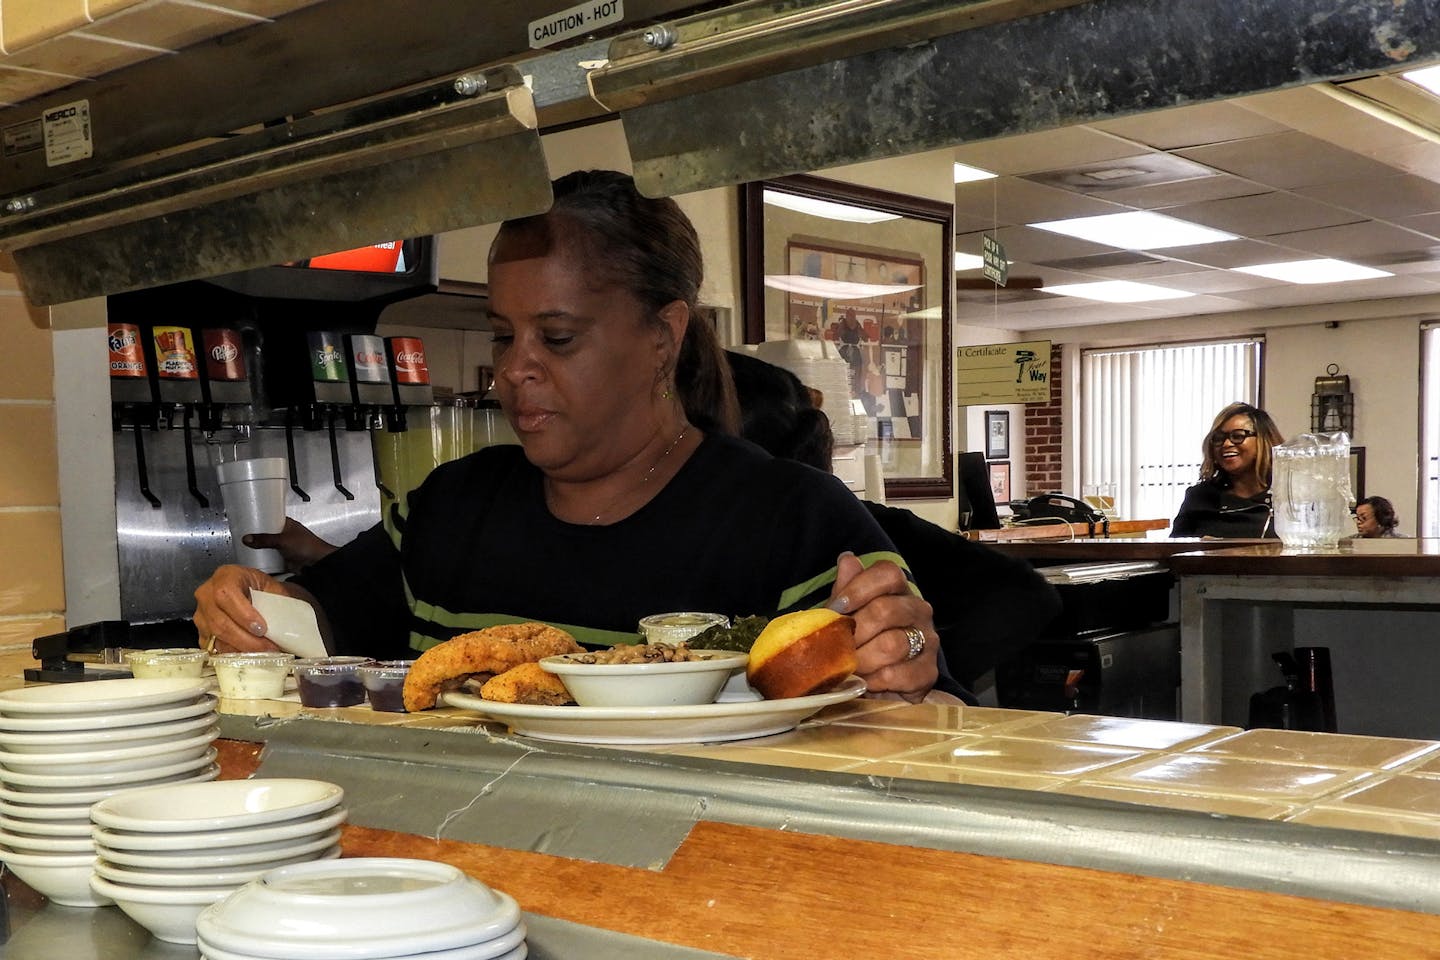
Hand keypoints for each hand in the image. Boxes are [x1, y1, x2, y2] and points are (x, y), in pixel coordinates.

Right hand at [192, 564, 287, 653]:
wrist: (253, 592)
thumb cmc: (262, 589)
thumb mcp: (272, 587)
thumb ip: (276, 602)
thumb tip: (286, 626)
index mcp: (225, 576)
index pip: (226, 595)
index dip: (243, 615)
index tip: (261, 629)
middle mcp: (206, 594)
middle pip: (219, 621)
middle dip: (246, 639)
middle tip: (268, 648)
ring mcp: (201, 615)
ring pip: (216, 637)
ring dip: (241, 649)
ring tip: (263, 653)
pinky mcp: (202, 632)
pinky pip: (213, 647)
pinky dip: (232, 654)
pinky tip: (249, 656)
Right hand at [242, 518, 337, 573]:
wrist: (317, 564)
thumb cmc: (308, 546)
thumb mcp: (282, 540)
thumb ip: (265, 540)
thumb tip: (247, 539)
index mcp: (286, 524)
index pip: (270, 518)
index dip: (259, 519)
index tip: (246, 520)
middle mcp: (284, 534)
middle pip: (266, 534)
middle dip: (256, 537)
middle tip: (241, 537)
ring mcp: (283, 547)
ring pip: (267, 547)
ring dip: (259, 549)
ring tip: (243, 548)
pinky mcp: (283, 558)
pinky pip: (270, 558)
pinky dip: (263, 559)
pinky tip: (253, 560)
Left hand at [827, 552, 937, 701]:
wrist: (876, 683)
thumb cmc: (860, 641)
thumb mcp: (847, 614)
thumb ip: (847, 588)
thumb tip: (847, 558)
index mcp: (898, 591)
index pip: (888, 573)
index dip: (859, 588)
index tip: (836, 608)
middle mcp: (919, 610)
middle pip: (885, 610)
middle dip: (854, 632)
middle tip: (836, 647)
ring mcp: (927, 641)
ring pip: (892, 644)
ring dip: (862, 659)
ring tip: (848, 668)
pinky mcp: (928, 672)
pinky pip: (898, 675)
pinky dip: (875, 681)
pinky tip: (865, 683)